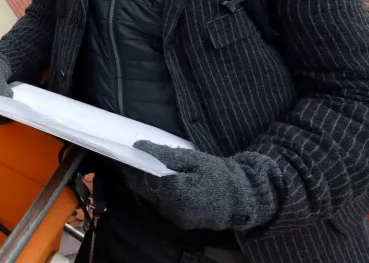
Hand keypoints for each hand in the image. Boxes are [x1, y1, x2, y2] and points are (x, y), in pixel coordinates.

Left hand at [120, 141, 280, 231]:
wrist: (246, 198)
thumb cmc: (221, 175)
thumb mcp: (193, 158)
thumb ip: (164, 155)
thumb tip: (139, 147)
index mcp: (176, 192)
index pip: (143, 178)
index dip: (131, 164)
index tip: (123, 151)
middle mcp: (172, 209)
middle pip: (144, 189)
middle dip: (136, 173)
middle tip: (131, 156)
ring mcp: (176, 218)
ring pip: (151, 197)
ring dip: (146, 182)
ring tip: (143, 165)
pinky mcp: (181, 221)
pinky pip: (161, 203)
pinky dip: (157, 191)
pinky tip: (158, 178)